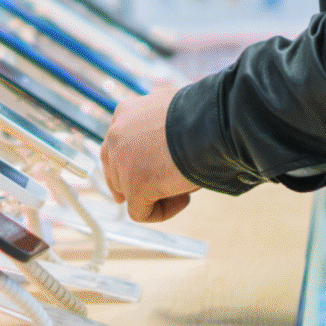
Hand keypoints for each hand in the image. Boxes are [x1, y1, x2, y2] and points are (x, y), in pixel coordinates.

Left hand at [101, 83, 199, 223]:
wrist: (210, 123)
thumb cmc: (204, 115)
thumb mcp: (176, 112)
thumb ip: (163, 127)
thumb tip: (172, 142)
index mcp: (126, 112)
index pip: (116, 143)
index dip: (127, 163)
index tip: (142, 174)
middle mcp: (117, 134)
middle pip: (116, 170)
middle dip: (135, 184)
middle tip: (162, 191)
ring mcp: (122, 161)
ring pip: (129, 192)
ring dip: (157, 194)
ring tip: (186, 186)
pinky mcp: (134, 185)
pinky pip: (140, 213)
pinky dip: (162, 212)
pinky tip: (184, 200)